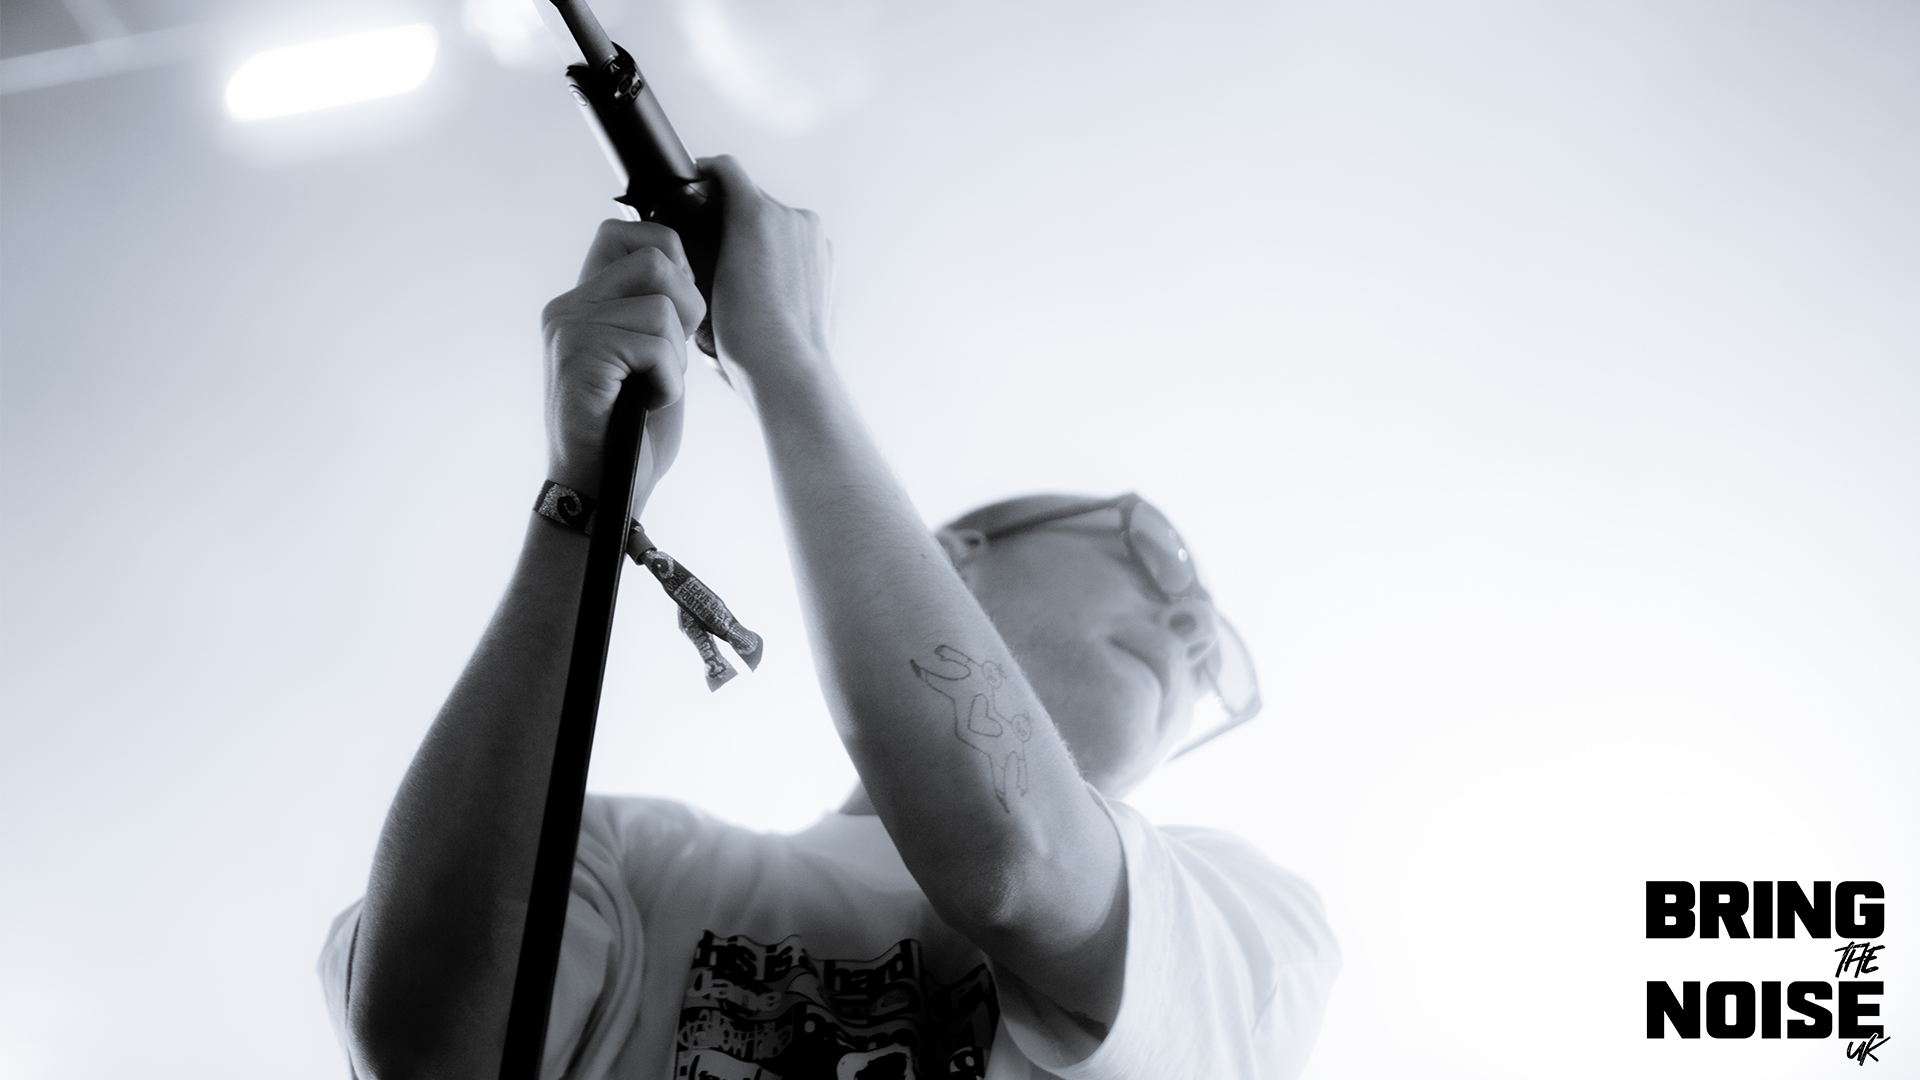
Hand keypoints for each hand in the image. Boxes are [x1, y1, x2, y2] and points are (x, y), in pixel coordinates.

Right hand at [541, 220, 707, 499]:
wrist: (602, 492)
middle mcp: (568, 306)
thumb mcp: (648, 355)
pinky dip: (666, 382)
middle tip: (671, 355)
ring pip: (661, 306)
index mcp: (584, 300)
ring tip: (650, 389)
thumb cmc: (633, 432)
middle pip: (655, 256)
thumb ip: (653, 307)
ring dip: (675, 357)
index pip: (626, 231)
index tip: (679, 312)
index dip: (671, 259)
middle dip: (686, 305)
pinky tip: (644, 404)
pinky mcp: (579, 356)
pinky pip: (654, 344)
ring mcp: (569, 329)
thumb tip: (684, 266)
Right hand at [701, 156, 834, 389]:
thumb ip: (704, 243)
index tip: (696, 181)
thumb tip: (701, 237)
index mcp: (757, 214)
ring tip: (743, 275)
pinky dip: (784, 259)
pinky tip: (768, 289)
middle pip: (754, 199)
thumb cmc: (744, 336)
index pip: (725, 170)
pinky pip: (799, 247)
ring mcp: (816, 240)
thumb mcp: (704, 283)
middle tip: (713, 242)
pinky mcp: (830, 262)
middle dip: (733, 215)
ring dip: (761, 238)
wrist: (787, 369)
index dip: (705, 173)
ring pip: (779, 223)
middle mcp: (792, 218)